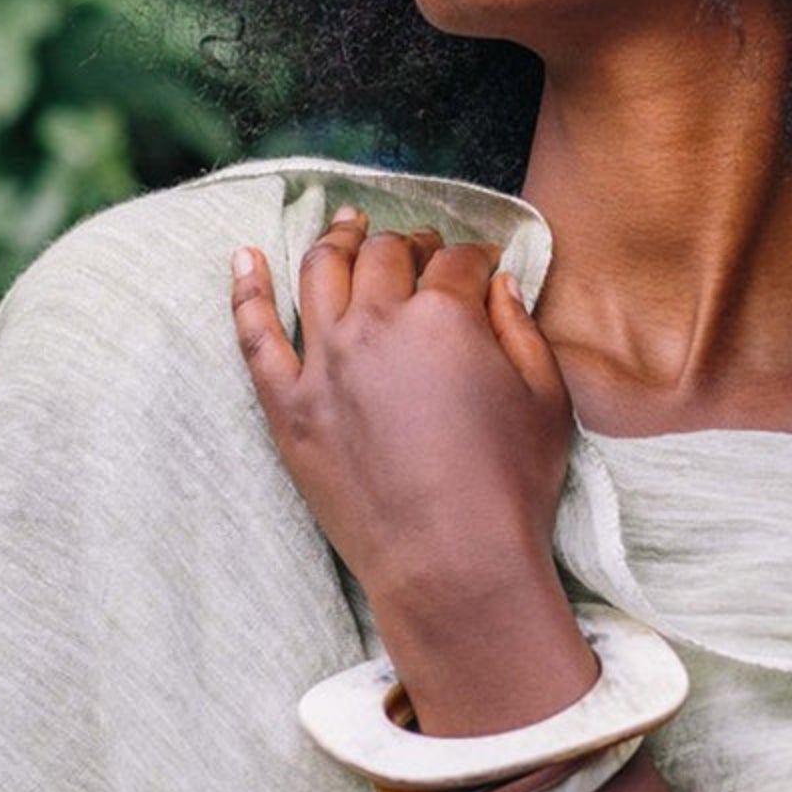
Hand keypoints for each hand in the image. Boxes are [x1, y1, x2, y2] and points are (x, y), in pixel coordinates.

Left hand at [230, 207, 590, 725]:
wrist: (452, 564)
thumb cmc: (511, 486)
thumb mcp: (547, 399)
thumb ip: (520, 327)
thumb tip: (497, 282)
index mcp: (444, 316)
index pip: (458, 262)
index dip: (476, 256)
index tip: (484, 262)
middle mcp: (377, 324)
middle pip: (386, 256)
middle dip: (411, 243)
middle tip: (423, 250)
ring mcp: (324, 363)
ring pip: (320, 273)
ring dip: (336, 240)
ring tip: (346, 226)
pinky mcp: (288, 406)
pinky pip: (254, 335)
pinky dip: (246, 290)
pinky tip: (245, 257)